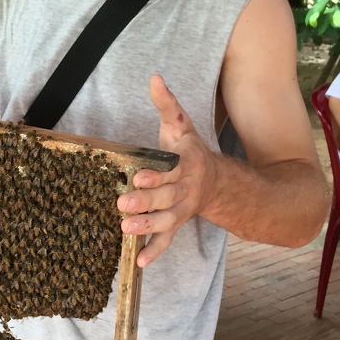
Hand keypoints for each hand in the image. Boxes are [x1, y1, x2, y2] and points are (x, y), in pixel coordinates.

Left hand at [117, 74, 217, 267]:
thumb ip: (166, 103)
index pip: (170, 170)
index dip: (155, 175)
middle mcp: (185, 190)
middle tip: (123, 204)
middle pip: (166, 198)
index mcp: (186, 164)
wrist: (215, 181)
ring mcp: (181, 210)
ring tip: (125, 230)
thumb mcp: (179, 124)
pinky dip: (155, 251)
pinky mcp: (176, 225)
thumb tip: (154, 77)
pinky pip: (167, 241)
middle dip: (145, 201)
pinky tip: (140, 262)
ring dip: (147, 227)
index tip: (137, 175)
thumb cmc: (188, 150)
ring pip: (166, 222)